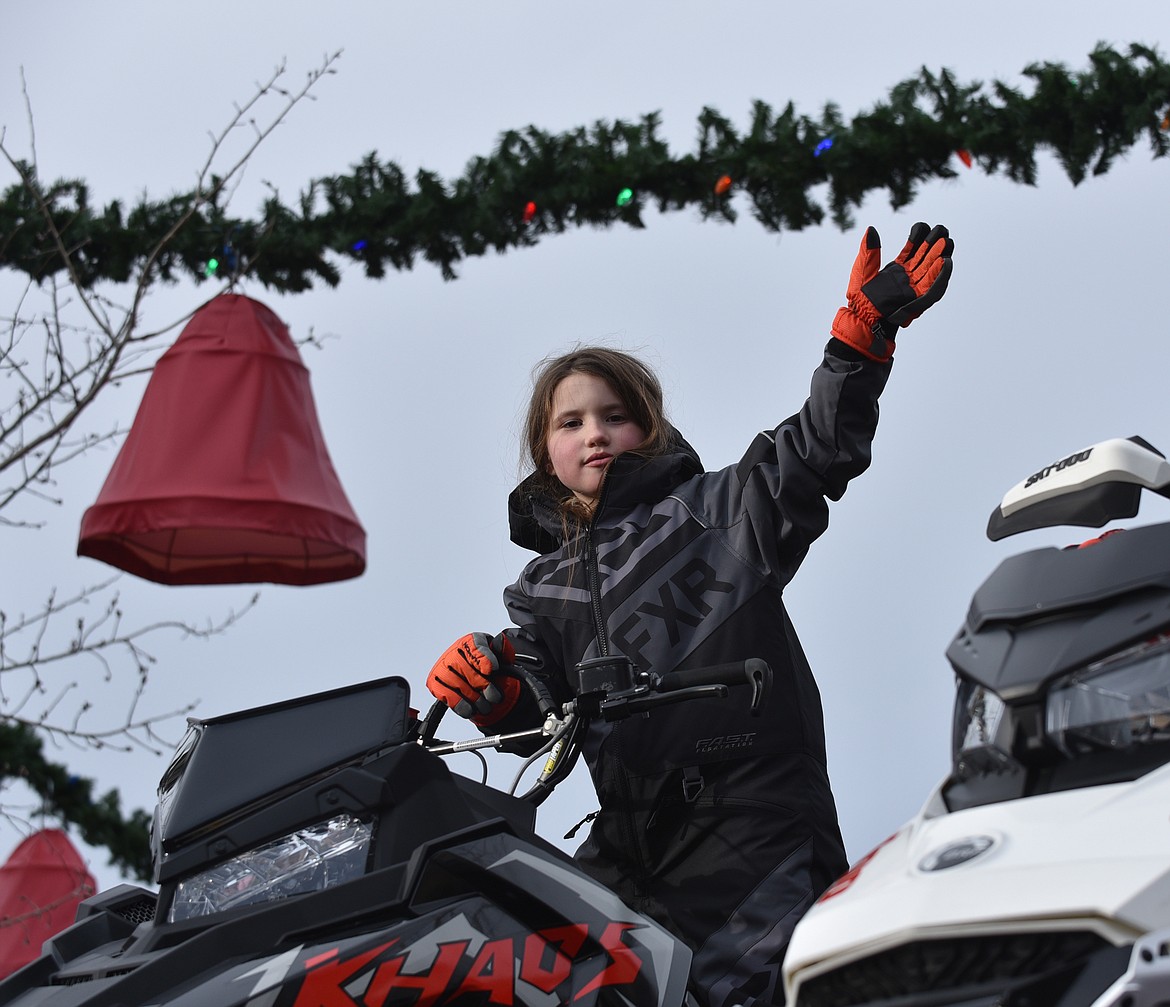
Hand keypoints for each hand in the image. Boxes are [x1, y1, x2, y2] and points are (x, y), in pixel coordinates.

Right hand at [426, 632, 520, 726]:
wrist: (480, 681)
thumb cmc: (489, 667)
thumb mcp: (502, 658)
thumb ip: (504, 650)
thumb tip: (501, 641)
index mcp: (471, 641)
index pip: (475, 646)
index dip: (484, 659)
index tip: (492, 669)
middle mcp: (454, 651)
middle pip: (466, 668)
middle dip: (483, 685)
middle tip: (495, 697)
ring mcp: (442, 667)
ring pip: (456, 685)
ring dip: (474, 699)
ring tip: (486, 706)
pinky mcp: (434, 683)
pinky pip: (446, 696)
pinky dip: (460, 705)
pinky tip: (471, 709)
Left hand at [831, 222, 953, 360]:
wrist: (862, 320)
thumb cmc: (861, 298)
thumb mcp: (863, 271)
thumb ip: (869, 251)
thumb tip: (871, 230)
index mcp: (897, 269)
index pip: (912, 249)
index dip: (918, 237)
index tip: (920, 228)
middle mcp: (908, 277)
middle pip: (926, 256)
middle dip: (935, 243)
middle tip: (941, 231)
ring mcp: (914, 288)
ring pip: (932, 269)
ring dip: (941, 256)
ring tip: (946, 242)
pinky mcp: (918, 300)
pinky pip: (933, 287)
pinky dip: (940, 275)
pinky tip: (945, 261)